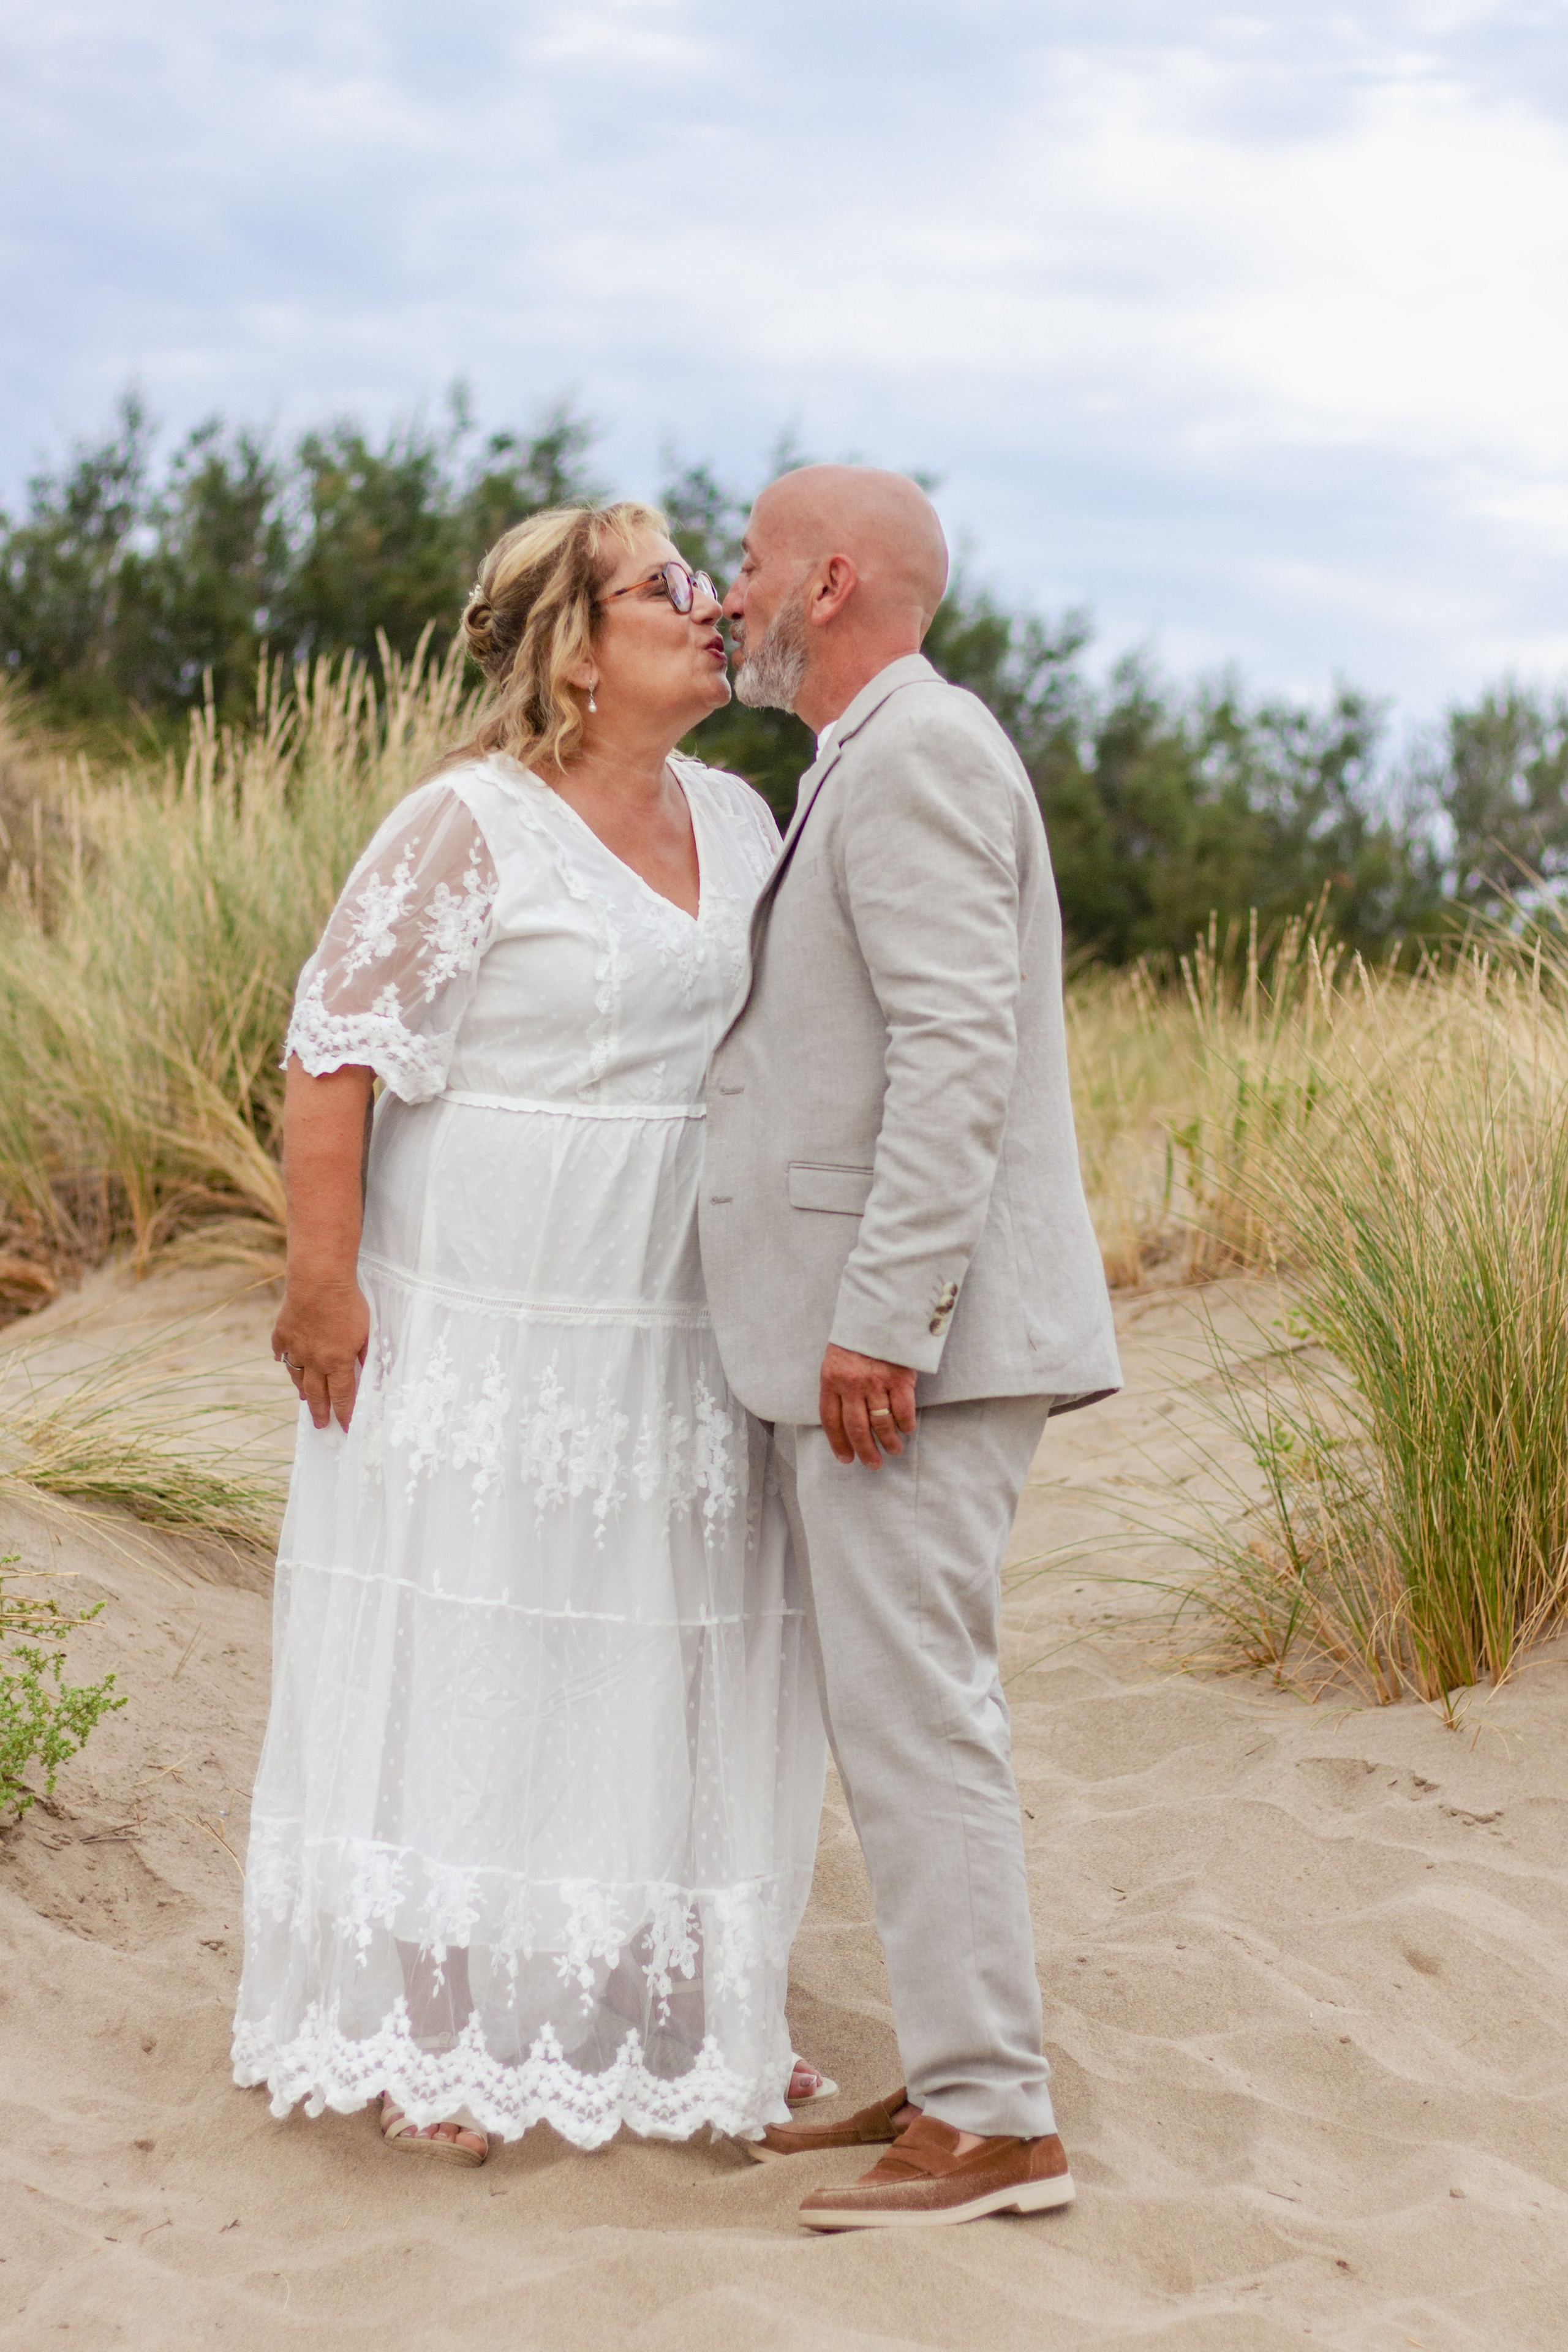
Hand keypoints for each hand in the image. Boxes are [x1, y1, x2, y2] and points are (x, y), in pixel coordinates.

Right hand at [273, 1278, 369, 1431]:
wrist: (319, 1281)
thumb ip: (365, 1354)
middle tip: (320, 1424)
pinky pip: (281, 1352)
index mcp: (338, 1363)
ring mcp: (296, 1348)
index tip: (343, 1427)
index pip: (342, 1396)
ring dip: (302, 1389)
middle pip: (317, 1394)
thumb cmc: (348, 1303)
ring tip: (304, 1399)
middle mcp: (315, 1361)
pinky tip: (284, 1363)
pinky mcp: (282, 1334)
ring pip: (297, 1376)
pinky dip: (283, 1359)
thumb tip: (365, 1371)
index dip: (343, 1414)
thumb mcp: (366, 1331)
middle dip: (320, 1412)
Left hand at [819, 1344, 916, 1467]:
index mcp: (831, 1379)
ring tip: (893, 1450)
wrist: (881, 1310)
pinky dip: (906, 1425)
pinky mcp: (899, 1378)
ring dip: (888, 1442)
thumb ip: (837, 1386)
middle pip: (857, 1429)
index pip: (831, 1420)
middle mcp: (851, 1384)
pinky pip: (903, 1411)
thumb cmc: (857, 1337)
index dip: (838, 1443)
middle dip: (865, 1451)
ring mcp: (876, 1382)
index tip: (846, 1459)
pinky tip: (907, 1430)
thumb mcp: (836, 1358)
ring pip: (881, 1424)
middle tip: (873, 1464)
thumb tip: (843, 1420)